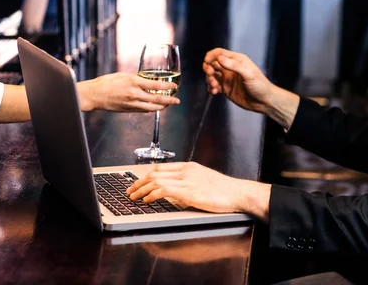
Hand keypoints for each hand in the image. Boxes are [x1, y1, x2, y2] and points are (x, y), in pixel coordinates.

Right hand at [77, 72, 179, 112]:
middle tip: (177, 101)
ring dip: (162, 107)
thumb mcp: (123, 75)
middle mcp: (135, 94)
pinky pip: (144, 110)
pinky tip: (155, 107)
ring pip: (152, 108)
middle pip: (157, 99)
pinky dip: (151, 109)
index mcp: (134, 82)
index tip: (175, 86)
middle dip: (169, 101)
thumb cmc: (106, 82)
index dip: (167, 86)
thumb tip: (147, 80)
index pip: (156, 85)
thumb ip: (137, 78)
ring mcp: (132, 104)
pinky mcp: (129, 110)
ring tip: (168, 104)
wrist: (94, 95)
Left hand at [126, 162, 270, 221]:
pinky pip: (163, 190)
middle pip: (154, 173)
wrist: (238, 193)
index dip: (146, 176)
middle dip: (138, 183)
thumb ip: (189, 182)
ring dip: (141, 190)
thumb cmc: (224, 190)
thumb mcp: (204, 180)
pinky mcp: (189, 192)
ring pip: (156, 181)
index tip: (138, 183)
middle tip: (130, 191)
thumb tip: (176, 191)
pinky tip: (147, 201)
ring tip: (133, 197)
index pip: (161, 168)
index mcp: (189, 166)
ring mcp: (187, 181)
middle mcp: (186, 171)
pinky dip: (152, 195)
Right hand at [202, 48, 273, 112]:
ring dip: (209, 79)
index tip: (206, 61)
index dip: (211, 56)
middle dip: (208, 68)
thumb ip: (234, 66)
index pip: (220, 53)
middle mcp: (231, 68)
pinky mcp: (226, 89)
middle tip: (210, 74)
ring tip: (214, 86)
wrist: (264, 102)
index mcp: (237, 60)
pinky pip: (214, 86)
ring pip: (212, 75)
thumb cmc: (260, 86)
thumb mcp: (248, 75)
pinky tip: (214, 92)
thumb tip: (220, 58)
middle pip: (213, 64)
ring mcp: (228, 79)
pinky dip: (211, 88)